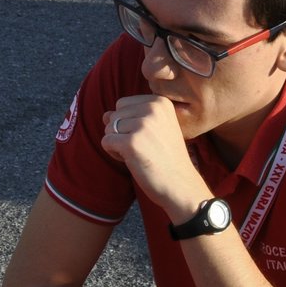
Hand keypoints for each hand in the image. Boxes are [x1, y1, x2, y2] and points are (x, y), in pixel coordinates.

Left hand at [102, 94, 207, 215]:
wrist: (180, 183)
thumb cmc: (166, 158)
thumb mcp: (156, 129)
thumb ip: (131, 117)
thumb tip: (105, 115)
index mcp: (160, 102)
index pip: (123, 104)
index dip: (128, 123)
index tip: (147, 137)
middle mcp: (152, 108)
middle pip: (114, 116)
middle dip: (121, 133)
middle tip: (143, 148)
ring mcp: (142, 125)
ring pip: (108, 129)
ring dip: (118, 144)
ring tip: (139, 154)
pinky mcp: (132, 142)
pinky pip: (106, 142)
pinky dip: (114, 154)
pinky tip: (132, 160)